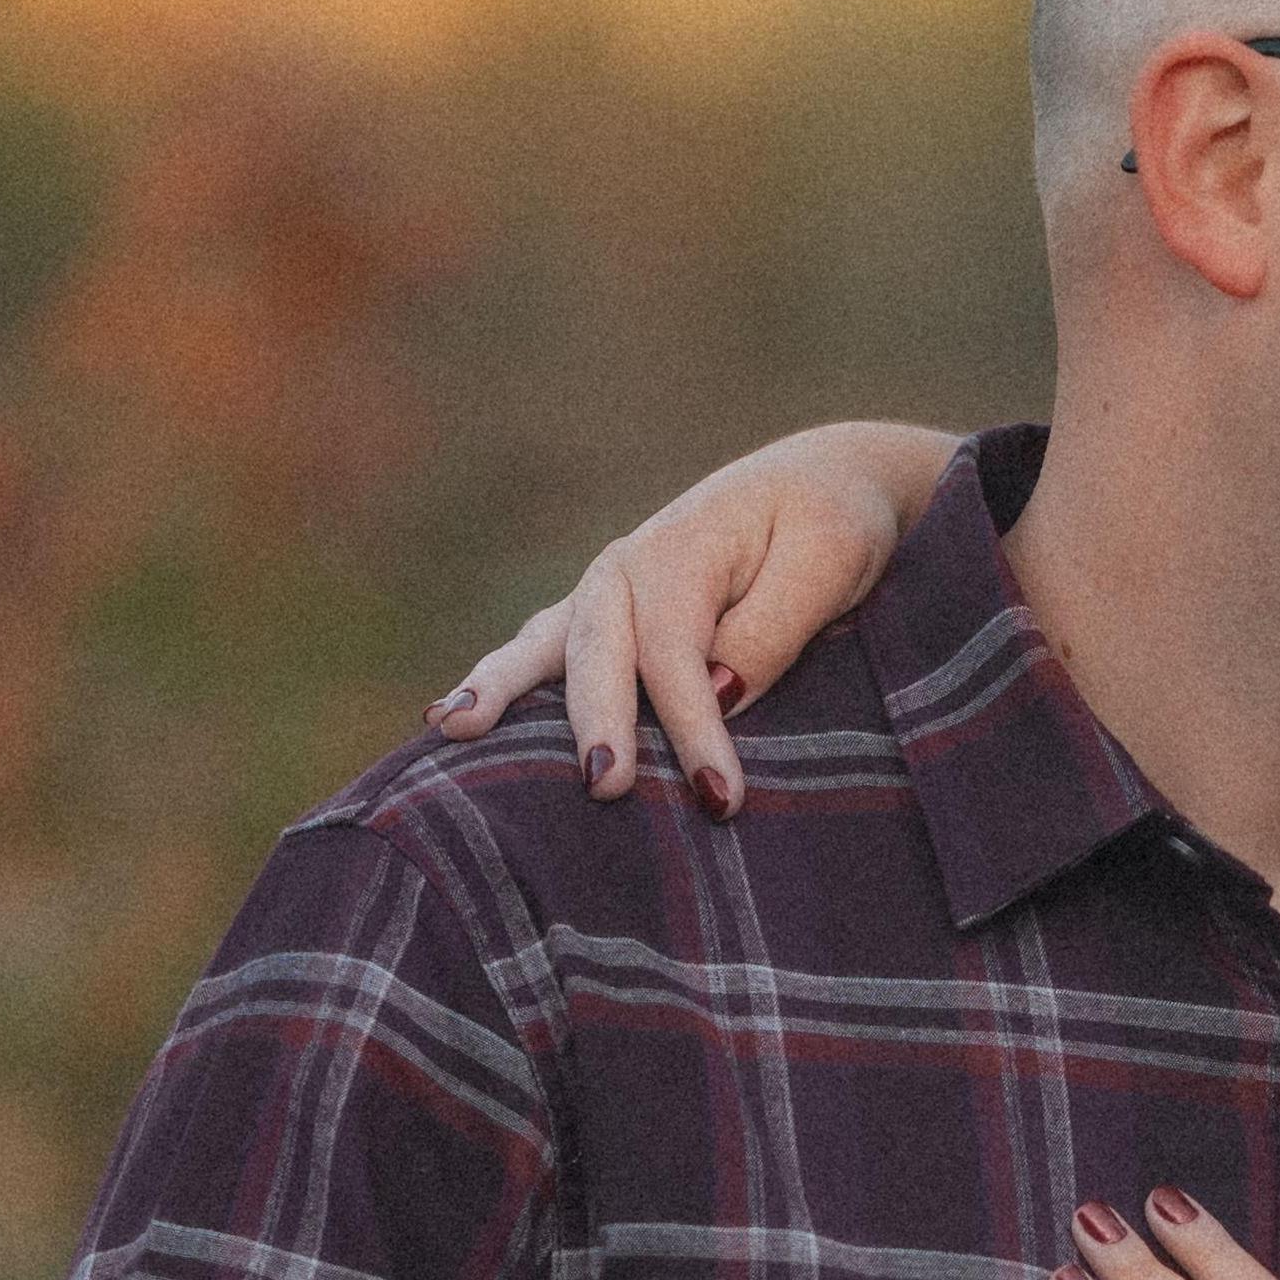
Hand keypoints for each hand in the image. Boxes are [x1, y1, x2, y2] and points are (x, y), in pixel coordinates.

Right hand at [428, 420, 950, 814]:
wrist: (819, 483)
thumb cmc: (831, 524)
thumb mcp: (828, 562)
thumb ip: (773, 625)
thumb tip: (717, 690)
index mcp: (683, 550)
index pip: (677, 653)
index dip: (695, 728)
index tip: (720, 797)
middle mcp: (625, 568)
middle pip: (599, 654)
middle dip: (596, 722)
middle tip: (604, 786)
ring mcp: (602, 592)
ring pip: (544, 647)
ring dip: (501, 690)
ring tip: (452, 728)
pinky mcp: (600, 619)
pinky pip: (542, 654)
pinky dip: (500, 684)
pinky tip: (447, 721)